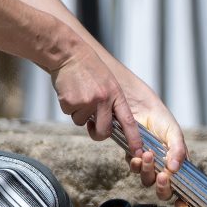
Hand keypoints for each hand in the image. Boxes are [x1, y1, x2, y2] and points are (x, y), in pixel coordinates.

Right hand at [50, 44, 187, 203]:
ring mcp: (87, 102)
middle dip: (97, 133)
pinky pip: (70, 114)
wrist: (68, 53)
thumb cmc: (88, 69)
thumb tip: (108, 124)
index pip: (128, 122)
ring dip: (79, 113)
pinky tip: (70, 91)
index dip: (134, 139)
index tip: (138, 152)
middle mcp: (104, 100)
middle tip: (92, 126)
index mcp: (116, 95)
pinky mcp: (71, 103)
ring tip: (79, 93)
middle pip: (104, 132)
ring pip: (83, 122)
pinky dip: (68, 106)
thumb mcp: (107, 83)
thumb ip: (110, 103)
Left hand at [113, 68, 187, 206]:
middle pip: (164, 190)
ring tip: (148, 156)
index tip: (182, 204)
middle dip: (163, 187)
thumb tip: (175, 169)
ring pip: (148, 180)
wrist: (138, 106)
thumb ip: (178, 151)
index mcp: (178, 163)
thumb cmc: (161, 118)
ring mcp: (148, 164)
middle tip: (163, 176)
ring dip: (148, 171)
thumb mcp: (175, 133)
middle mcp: (164, 167)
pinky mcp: (133, 158)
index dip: (183, 199)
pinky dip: (136, 164)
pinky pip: (134, 169)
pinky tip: (138, 155)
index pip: (182, 187)